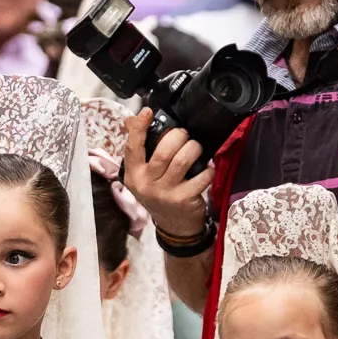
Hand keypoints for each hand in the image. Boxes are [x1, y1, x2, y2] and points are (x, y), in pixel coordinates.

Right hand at [119, 108, 211, 250]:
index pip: (132, 148)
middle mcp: (146, 185)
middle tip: (184, 136)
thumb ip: (139, 149)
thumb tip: (130, 120)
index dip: (139, 128)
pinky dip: (207, 169)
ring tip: (195, 148)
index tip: (147, 112)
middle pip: (163, 151)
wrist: (174, 226)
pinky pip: (201, 175)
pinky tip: (205, 169)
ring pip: (183, 160)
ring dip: (194, 148)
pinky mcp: (184, 199)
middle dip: (178, 137)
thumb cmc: (160, 193)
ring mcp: (165, 193)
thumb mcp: (144, 175)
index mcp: (133, 175)